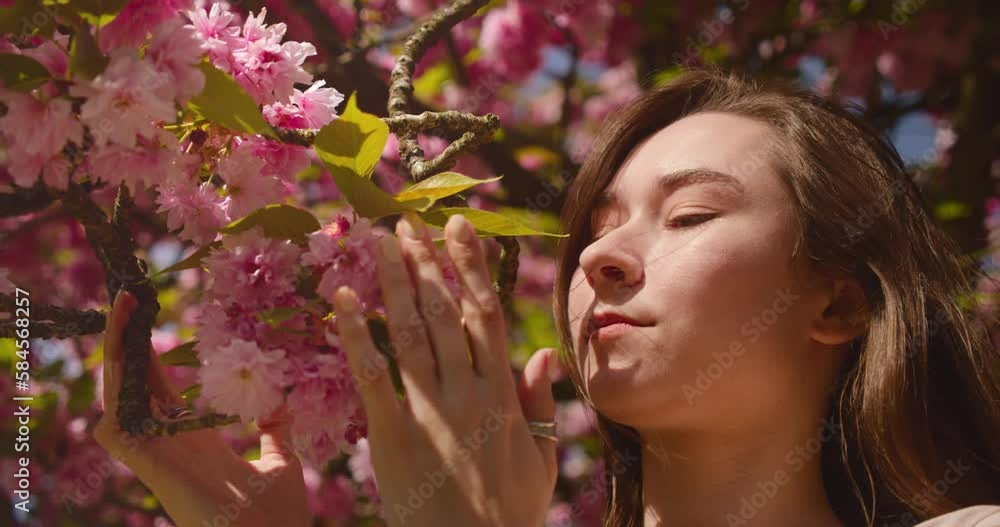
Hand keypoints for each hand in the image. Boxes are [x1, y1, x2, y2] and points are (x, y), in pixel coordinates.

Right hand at [94, 290, 308, 526]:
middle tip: (131, 297)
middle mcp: (168, 446)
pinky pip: (117, 421)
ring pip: (120, 396)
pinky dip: (116, 386)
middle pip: (137, 385)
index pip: (162, 392)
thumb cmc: (279, 515)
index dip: (154, 356)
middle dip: (131, 341)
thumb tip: (278, 400)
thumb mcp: (281, 459)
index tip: (152, 320)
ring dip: (118, 352)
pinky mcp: (148, 465)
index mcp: (195, 444)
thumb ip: (275, 430)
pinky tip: (122, 350)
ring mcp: (155, 455)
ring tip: (123, 307)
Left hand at [333, 212, 558, 526]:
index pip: (485, 314)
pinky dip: (356, 335)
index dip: (471, 267)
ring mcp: (432, 412)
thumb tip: (543, 355)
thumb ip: (540, 404)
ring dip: (395, 282)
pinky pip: (373, 377)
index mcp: (501, 394)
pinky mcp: (395, 436)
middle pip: (445, 313)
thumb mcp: (541, 459)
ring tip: (379, 242)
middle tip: (407, 223)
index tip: (458, 229)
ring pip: (412, 333)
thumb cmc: (509, 514)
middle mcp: (468, 392)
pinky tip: (342, 300)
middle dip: (427, 263)